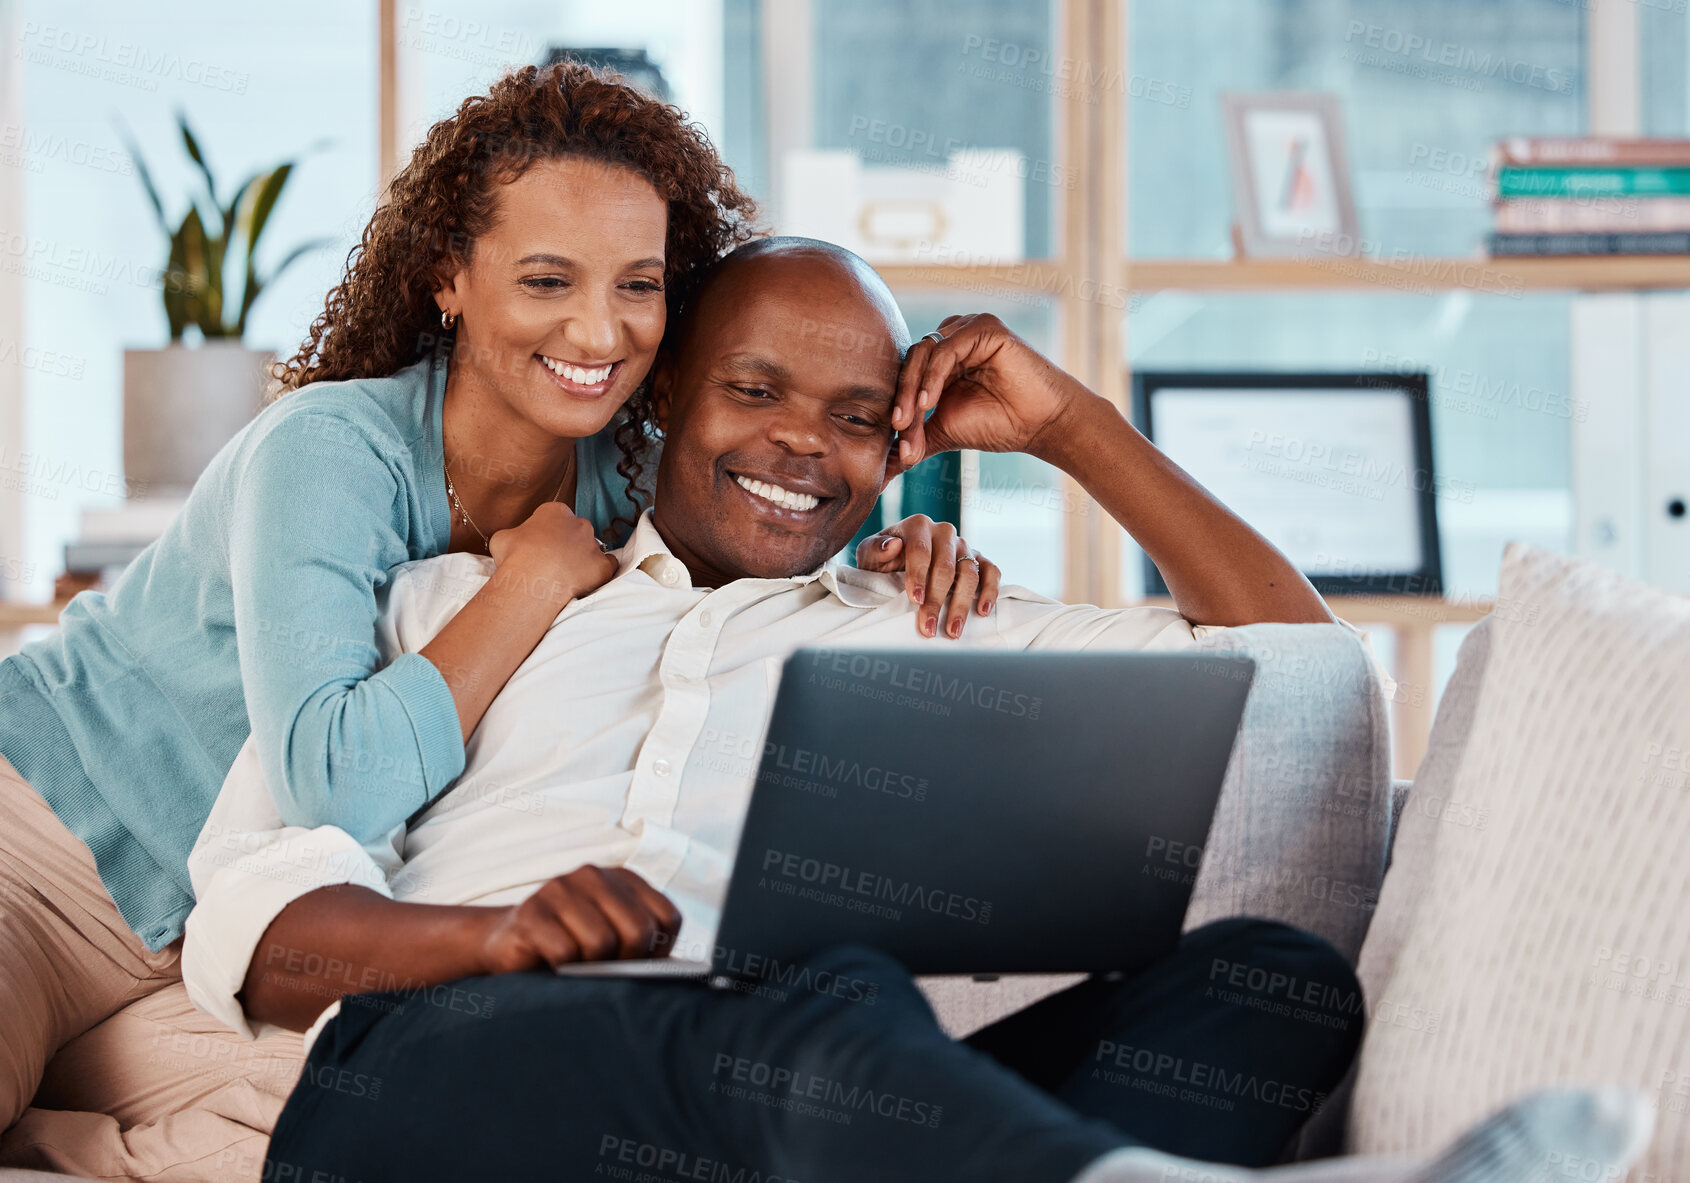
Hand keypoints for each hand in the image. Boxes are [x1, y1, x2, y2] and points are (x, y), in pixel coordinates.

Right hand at [476, 865, 683, 973]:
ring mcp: (560, 889)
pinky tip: (551, 962)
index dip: (659, 952)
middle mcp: (594, 875)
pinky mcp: (531, 913)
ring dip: (590, 967)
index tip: (638, 964)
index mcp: (623, 879)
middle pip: (638, 930)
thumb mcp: (615, 941)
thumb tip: (682, 973)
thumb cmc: (572, 949)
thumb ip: (645, 946)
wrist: (506, 944)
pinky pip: (565, 953)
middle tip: (604, 970)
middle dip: (627, 963)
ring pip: (602, 943)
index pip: (667, 918)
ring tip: (575, 964)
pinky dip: (562, 970)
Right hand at [487, 501, 616, 606]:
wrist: (533, 580)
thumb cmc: (515, 557)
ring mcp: (593, 544)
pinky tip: (587, 579)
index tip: (537, 545)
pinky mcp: (603, 566)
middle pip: (574, 531)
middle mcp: (579, 523)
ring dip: (580, 558)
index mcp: (555, 511)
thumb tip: (512, 541)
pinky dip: (600, 571)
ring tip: (563, 575)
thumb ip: (513, 534)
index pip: (552, 516)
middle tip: (550, 561)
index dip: (543, 531)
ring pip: (590, 548)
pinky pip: (608, 565)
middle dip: (564, 543)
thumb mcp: (502, 537)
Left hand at [856, 514, 1000, 638]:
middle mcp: (944, 532)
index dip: (918, 576)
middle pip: (946, 567)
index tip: (915, 600)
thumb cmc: (883, 559)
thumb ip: (876, 549)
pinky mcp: (978, 558)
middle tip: (929, 628)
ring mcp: (964, 545)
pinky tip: (982, 611)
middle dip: (937, 600)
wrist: (898, 560)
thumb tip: (894, 545)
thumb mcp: (870, 554)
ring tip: (953, 630)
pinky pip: (992, 571)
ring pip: (970, 573)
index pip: (921, 550)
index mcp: (918, 525)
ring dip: (962, 604)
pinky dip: (990, 590)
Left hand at [892, 314, 1093, 471]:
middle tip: (896, 430)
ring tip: (909, 421)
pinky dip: (933, 376)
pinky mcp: (983, 327)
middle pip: (909, 362)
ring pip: (923, 353)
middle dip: (900, 399)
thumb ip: (913, 442)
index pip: (904, 376)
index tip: (890, 439)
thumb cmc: (999, 425)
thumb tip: (881, 472)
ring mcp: (966, 330)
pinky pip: (946, 349)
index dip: (895, 405)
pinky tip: (929, 403)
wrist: (1041, 424)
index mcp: (939, 360)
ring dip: (912, 390)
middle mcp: (950, 339)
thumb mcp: (944, 433)